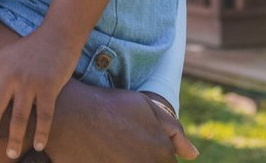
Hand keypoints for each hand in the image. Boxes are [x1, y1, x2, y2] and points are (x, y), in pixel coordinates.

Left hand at [0, 28, 76, 158]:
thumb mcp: (6, 53)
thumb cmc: (31, 47)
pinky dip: (40, 133)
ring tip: (11, 153)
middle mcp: (10, 74)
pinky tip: (38, 145)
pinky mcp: (48, 87)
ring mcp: (29, 81)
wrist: (59, 34)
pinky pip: (43, 116)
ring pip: (18, 117)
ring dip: (14, 139)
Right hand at [44, 83, 198, 162]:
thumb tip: (193, 155)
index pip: (167, 162)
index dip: (154, 151)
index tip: (137, 142)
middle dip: (140, 156)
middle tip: (121, 144)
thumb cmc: (110, 107)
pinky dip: (112, 161)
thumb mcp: (147, 108)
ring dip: (125, 159)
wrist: (71, 115)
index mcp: (160, 156)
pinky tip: (103, 154)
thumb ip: (175, 132)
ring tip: (112, 148)